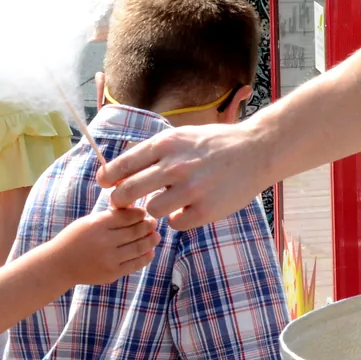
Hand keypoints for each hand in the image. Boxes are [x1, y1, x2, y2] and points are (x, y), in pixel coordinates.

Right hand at [45, 199, 158, 285]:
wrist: (59, 265)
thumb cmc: (76, 239)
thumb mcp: (88, 222)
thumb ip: (110, 217)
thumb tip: (137, 211)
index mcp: (97, 224)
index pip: (126, 216)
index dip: (140, 213)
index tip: (145, 212)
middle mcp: (104, 241)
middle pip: (135, 231)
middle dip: (148, 226)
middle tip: (154, 223)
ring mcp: (109, 259)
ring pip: (138, 248)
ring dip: (150, 241)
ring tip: (156, 236)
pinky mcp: (112, 273)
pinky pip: (135, 264)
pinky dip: (145, 257)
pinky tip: (149, 251)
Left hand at [97, 120, 268, 231]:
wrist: (255, 151)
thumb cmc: (214, 144)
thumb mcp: (180, 136)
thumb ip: (153, 152)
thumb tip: (120, 169)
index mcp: (165, 145)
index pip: (122, 166)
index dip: (107, 178)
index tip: (105, 184)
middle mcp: (175, 167)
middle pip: (127, 193)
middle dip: (121, 200)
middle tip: (124, 203)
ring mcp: (191, 190)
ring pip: (152, 210)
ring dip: (155, 209)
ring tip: (167, 201)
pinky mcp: (205, 210)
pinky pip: (176, 223)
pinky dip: (178, 219)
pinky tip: (188, 209)